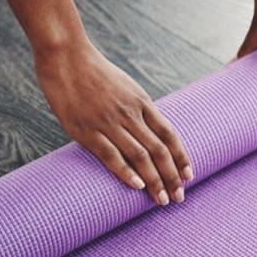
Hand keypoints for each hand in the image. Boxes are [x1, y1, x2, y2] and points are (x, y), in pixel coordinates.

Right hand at [35, 40, 192, 204]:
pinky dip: (125, 172)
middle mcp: (130, 113)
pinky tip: (137, 186)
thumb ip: (136, 107)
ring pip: (140, 155)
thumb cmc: (94, 72)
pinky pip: (110, 154)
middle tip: (179, 197)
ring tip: (162, 200)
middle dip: (172, 176)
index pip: (169, 134)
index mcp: (142, 102)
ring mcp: (109, 122)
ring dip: (154, 180)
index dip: (181, 157)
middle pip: (159, 149)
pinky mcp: (87, 130)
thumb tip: (147, 128)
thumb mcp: (124, 87)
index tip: (190, 176)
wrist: (66, 57)